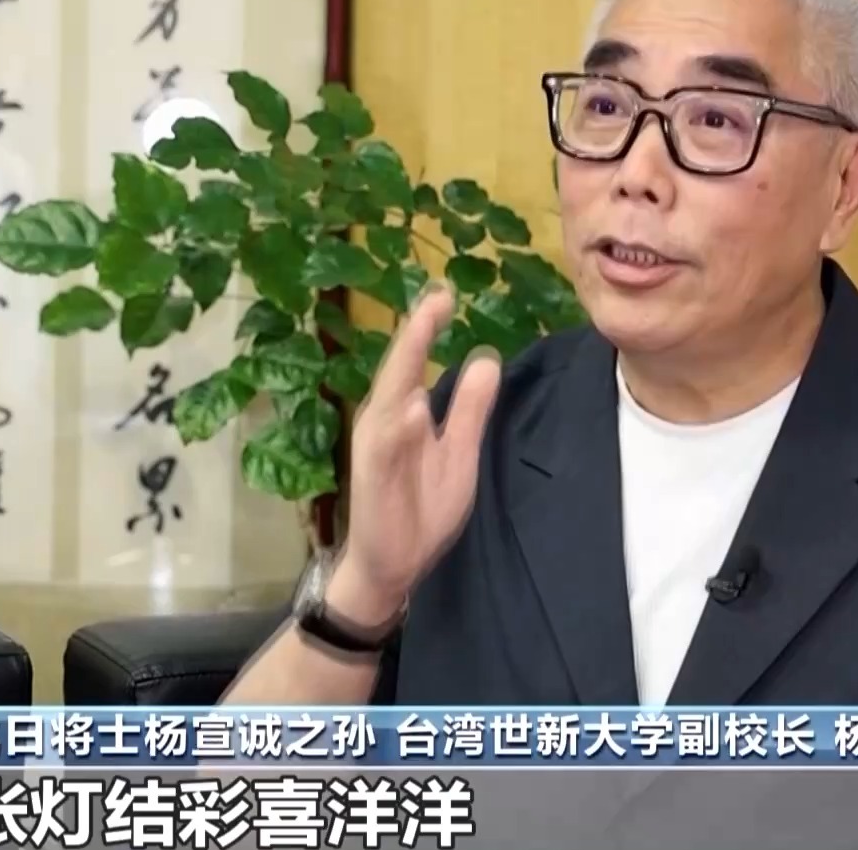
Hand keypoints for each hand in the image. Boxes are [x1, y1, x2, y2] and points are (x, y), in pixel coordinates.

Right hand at [330, 283, 501, 622]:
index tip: (446, 293)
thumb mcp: (458, 452)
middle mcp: (384, 421)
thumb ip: (469, 409)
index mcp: (404, 413)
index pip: (417, 362)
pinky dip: (397, 427)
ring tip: (424, 327)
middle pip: (399, 369)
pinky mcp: (372, 477)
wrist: (392, 564)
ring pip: (389, 400)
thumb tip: (485, 358)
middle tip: (437, 294)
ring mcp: (376, 448)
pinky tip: (412, 406)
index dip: (428, 328)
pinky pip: (386, 449)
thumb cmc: (421, 508)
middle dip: (415, 332)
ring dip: (405, 364)